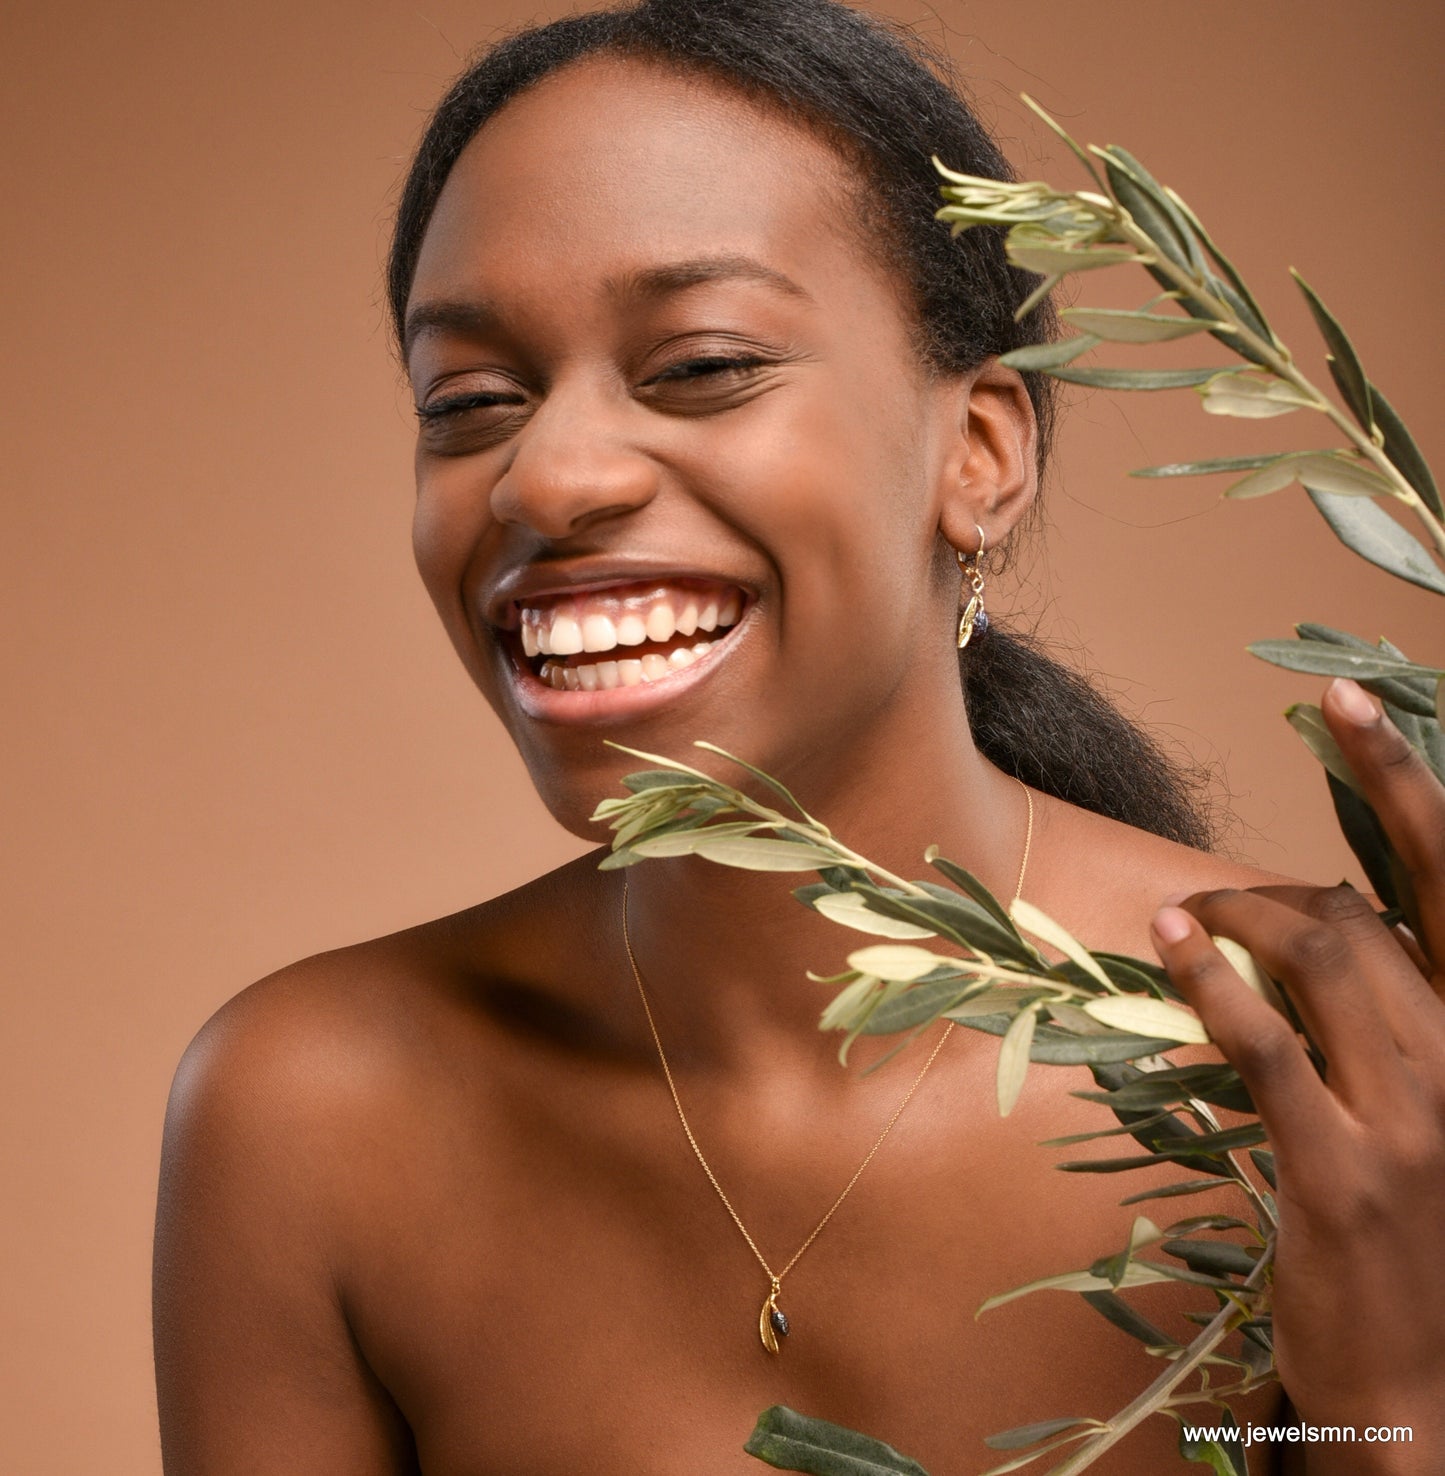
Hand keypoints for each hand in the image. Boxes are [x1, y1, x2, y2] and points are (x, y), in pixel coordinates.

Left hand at [1150, 678, 1444, 1466]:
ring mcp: (1419, 1117)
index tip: (1341, 699)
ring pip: (1322, 958)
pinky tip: (1171, 948)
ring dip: (1238, 921)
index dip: (1403, 778)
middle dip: (1281, 888)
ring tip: (1185, 921)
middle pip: (1368, 914)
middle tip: (1222, 898)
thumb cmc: (1426, 1241)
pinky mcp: (1345, 1168)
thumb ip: (1388, 1015)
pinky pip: (1266, 1040)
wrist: (1433, 1394)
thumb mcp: (1428, 1110)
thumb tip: (1316, 924)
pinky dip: (1210, 983)